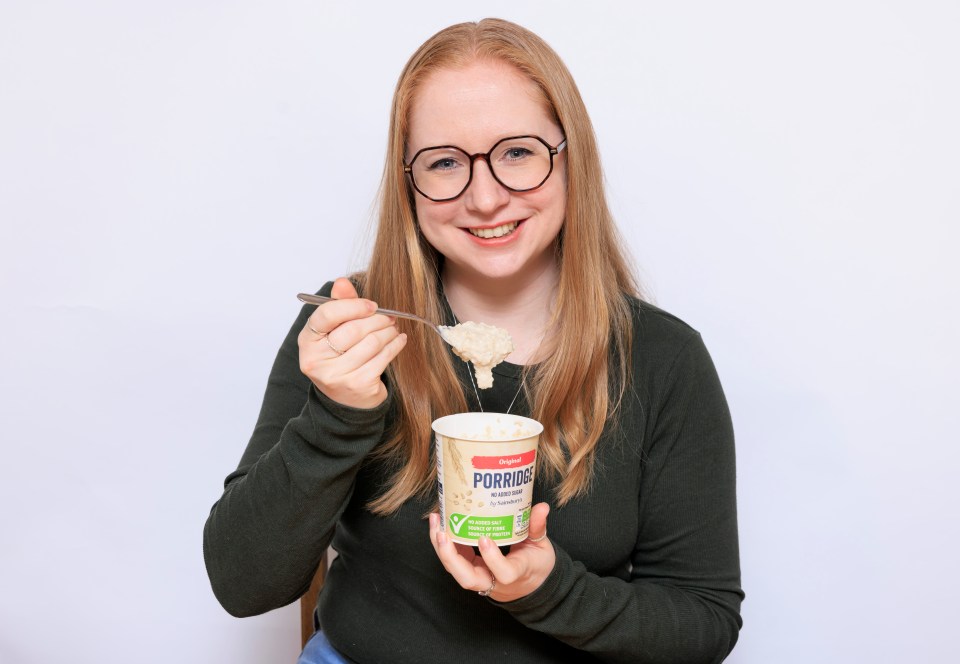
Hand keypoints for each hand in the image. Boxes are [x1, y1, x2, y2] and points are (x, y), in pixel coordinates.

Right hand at [298, 277, 406, 408]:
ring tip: (393, 328)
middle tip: (389, 317)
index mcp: (307, 341)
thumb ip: (340, 305)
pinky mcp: (357, 385)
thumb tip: (342, 282)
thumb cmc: (340, 358)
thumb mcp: (335, 332)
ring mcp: (336, 375)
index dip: (353, 306)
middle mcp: (316, 360)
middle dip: (377, 319)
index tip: (371, 305)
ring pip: (371, 343)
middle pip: (353, 329)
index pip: (326, 315)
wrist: (346, 400)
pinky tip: (399, 340)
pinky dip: (395, 345)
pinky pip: (383, 358)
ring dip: (388, 332)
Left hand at [428, 503, 554, 601]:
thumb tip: (542, 507)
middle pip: (467, 579)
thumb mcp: (542, 546)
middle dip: (451, 558)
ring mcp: (479, 577)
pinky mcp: (470, 569)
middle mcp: (493, 581)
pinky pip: (453, 562)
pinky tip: (439, 522)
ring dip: (441, 548)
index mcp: (516, 574)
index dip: (492, 559)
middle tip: (443, 533)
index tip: (484, 538)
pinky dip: (443, 544)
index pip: (503, 573)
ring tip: (436, 520)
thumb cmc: (536, 565)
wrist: (530, 586)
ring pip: (455, 571)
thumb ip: (537, 527)